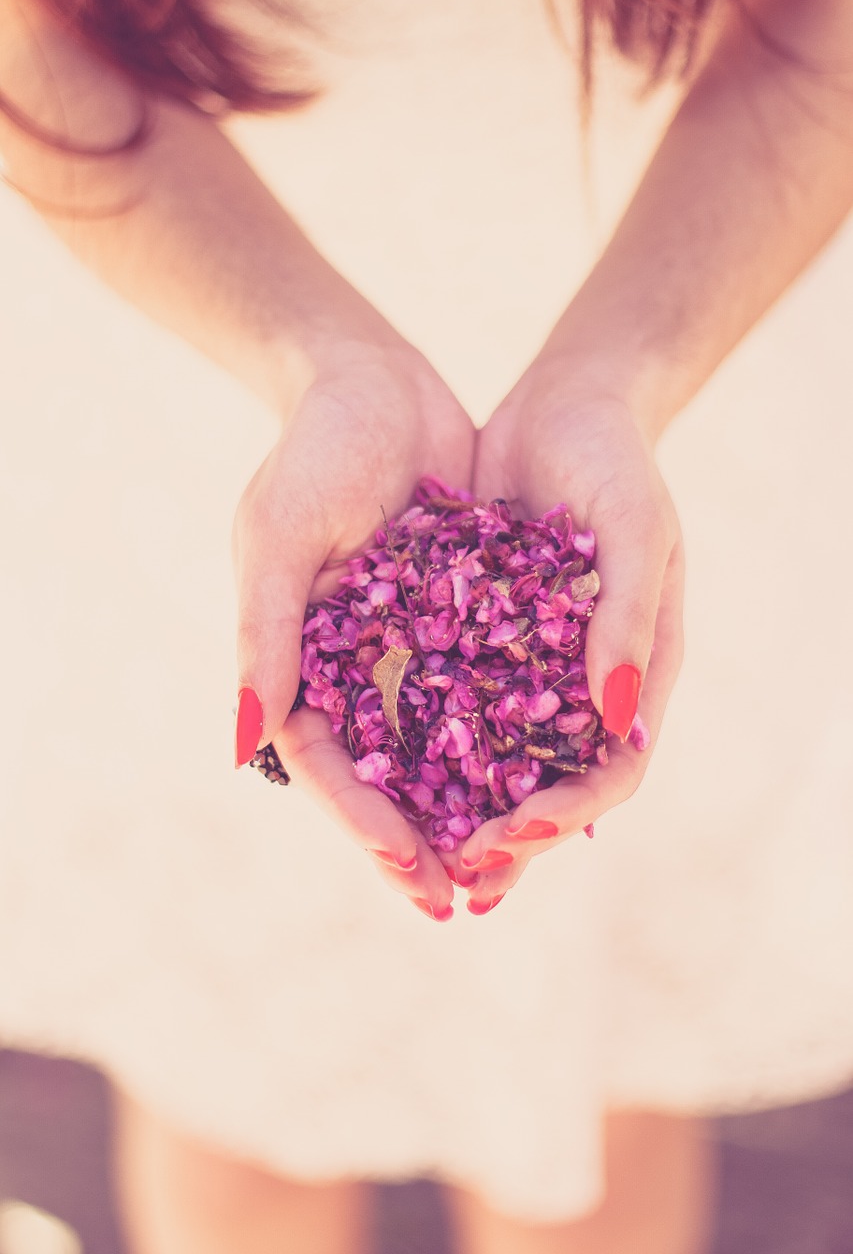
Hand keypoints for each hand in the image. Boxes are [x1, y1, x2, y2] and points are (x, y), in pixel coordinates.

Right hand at [233, 337, 474, 920]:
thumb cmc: (314, 449)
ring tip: (505, 863)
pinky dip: (507, 733)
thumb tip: (241, 747)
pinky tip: (547, 774)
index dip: (359, 819)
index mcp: (297, 660)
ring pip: (438, 742)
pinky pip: (486, 686)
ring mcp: (406, 643)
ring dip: (464, 802)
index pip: (325, 760)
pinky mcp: (458, 615)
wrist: (373, 378)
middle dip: (414, 835)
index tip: (404, 868)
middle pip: (383, 770)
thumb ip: (263, 640)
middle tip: (457, 899)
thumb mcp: (281, 537)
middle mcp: (352, 664)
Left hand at [446, 360, 684, 913]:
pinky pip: (445, 700)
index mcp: (635, 673)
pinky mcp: (473, 638)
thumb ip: (631, 616)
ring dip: (456, 811)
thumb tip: (618, 720)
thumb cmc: (618, 461)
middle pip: (548, 784)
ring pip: (491, 758)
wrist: (563, 405)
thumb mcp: (636, 528)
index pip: (612, 771)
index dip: (566, 813)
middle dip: (504, 838)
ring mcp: (525, 665)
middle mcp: (579, 684)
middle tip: (449, 879)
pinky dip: (417, 741)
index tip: (510, 835)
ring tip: (404, 857)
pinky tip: (369, 769)